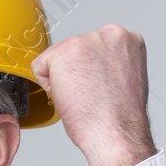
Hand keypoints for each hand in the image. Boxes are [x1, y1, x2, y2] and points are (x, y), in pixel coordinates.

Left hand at [30, 24, 156, 165]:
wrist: (116, 131)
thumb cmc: (120, 115)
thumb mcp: (123, 76)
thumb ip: (109, 62)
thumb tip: (91, 66)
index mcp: (126, 39)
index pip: (92, 48)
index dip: (90, 71)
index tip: (98, 85)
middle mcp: (108, 33)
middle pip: (73, 49)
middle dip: (76, 72)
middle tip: (90, 94)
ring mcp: (85, 40)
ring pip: (57, 58)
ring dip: (63, 78)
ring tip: (83, 96)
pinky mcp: (63, 53)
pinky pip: (39, 67)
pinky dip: (47, 84)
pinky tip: (69, 95)